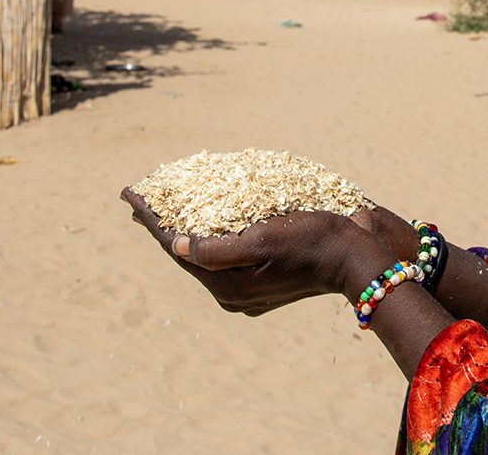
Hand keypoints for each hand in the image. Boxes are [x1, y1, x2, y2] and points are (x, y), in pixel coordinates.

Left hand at [122, 187, 394, 316]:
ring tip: (165, 207)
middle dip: (164, 223)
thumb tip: (176, 245)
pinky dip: (211, 236)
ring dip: (186, 228)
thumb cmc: (314, 241)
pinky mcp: (262, 283)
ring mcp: (248, 291)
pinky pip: (226, 256)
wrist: (358, 260)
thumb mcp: (262, 240)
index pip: (177, 246)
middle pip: (188, 253)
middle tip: (141, 198)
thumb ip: (217, 249)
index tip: (129, 193)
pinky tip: (206, 222)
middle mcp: (233, 294)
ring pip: (205, 255)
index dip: (151, 217)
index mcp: (228, 287)